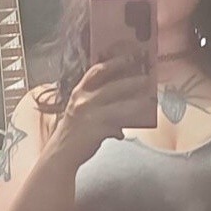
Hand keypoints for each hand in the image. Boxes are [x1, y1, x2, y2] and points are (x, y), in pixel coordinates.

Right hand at [52, 53, 153, 167]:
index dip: (114, 62)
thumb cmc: (74, 129)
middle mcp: (84, 101)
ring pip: (121, 107)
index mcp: (79, 91)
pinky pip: (118, 127)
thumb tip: (124, 96)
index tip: (130, 56)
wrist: (60, 154)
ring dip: (138, 103)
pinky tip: (124, 133)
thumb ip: (97, 100)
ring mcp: (91, 116)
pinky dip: (123, 129)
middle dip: (132, 81)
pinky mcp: (97, 131)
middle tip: (147, 78)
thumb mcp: (80, 108)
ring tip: (150, 101)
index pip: (97, 71)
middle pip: (113, 87)